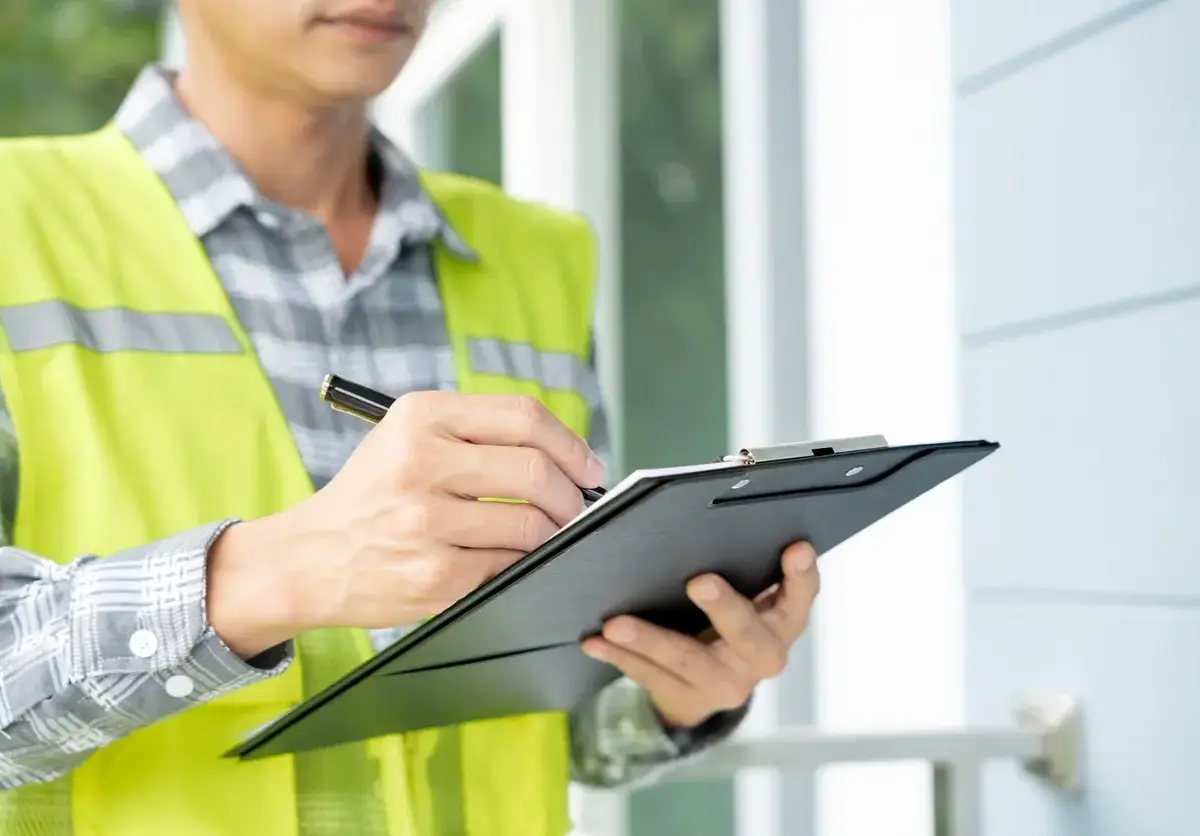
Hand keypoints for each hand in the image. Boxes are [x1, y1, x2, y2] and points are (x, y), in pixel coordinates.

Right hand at [208, 392, 603, 656]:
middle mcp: (420, 462)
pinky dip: (522, 563)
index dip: (570, 444)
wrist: (308, 557)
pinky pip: (508, 565)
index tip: (588, 466)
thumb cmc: (372, 495)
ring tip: (545, 534)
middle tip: (576, 507)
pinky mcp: (433, 573)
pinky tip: (512, 559)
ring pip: (529, 524)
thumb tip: (566, 456)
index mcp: (420, 417)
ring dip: (552, 533)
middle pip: (534, 471)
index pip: (523, 417)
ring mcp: (425, 521)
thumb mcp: (408, 438)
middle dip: (571, 495)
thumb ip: (477, 434)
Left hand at [581, 542, 818, 728]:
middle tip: (698, 581)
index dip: (801, 575)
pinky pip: (650, 677)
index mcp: (782, 621)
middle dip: (724, 607)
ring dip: (650, 640)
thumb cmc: (726, 621)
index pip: (801, 597)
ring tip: (616, 624)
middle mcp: (762, 656)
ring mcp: (726, 684)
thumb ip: (741, 567)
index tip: (795, 547)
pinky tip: (595, 641)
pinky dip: (620, 657)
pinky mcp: (689, 700)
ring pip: (687, 660)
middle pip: (747, 634)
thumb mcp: (746, 598)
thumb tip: (703, 521)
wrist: (708, 688)